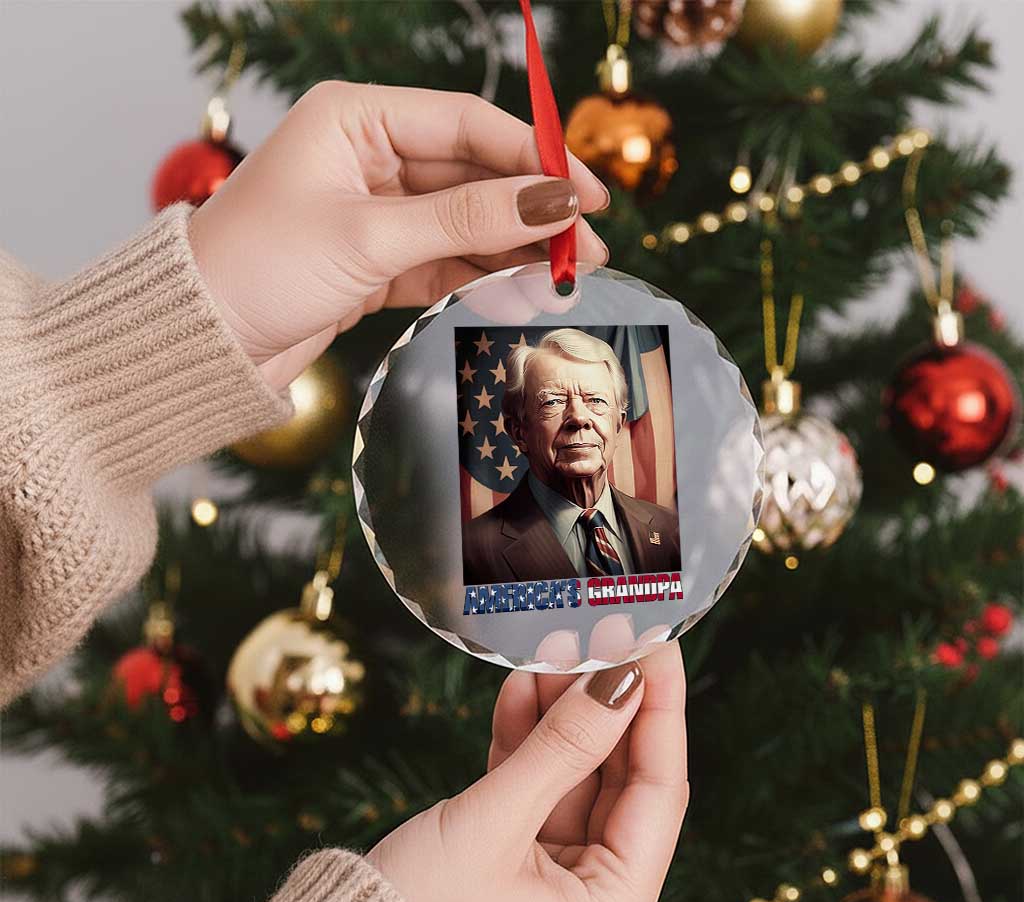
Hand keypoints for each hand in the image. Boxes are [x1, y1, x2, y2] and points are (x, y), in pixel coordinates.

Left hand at [188, 81, 609, 392]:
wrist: (203, 341)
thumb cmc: (261, 267)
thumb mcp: (370, 236)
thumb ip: (467, 218)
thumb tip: (552, 202)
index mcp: (356, 118)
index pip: (467, 124)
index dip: (535, 157)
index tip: (586, 193)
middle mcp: (370, 156)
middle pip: (474, 174)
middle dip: (533, 210)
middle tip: (591, 244)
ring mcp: (376, 210)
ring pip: (466, 221)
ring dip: (516, 248)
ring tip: (573, 273)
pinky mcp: (377, 259)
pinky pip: (446, 258)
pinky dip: (483, 274)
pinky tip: (525, 288)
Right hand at [365, 640, 687, 901]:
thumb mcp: (494, 820)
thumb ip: (563, 745)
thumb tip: (620, 679)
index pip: (658, 791)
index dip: (659, 707)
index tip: (655, 641)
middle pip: (619, 782)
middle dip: (605, 705)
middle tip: (603, 633)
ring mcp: (556, 886)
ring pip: (575, 780)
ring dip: (562, 716)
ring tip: (555, 647)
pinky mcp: (517, 868)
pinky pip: (537, 794)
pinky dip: (528, 744)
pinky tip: (523, 689)